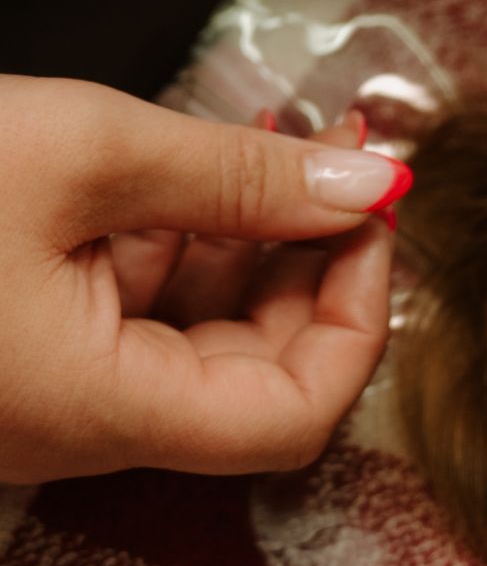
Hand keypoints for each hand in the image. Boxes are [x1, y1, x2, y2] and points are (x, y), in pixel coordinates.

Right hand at [0, 79, 404, 487]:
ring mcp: (46, 394)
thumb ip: (240, 177)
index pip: (295, 415)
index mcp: (100, 409)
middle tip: (339, 157)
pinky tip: (185, 170)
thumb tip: (366, 188)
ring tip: (275, 141)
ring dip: (247, 241)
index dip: (357, 314)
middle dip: (311, 262)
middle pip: (252, 373)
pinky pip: (123, 317)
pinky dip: (172, 245)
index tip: (372, 216)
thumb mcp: (83, 154)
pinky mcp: (17, 354)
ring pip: (189, 337)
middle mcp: (75, 425)